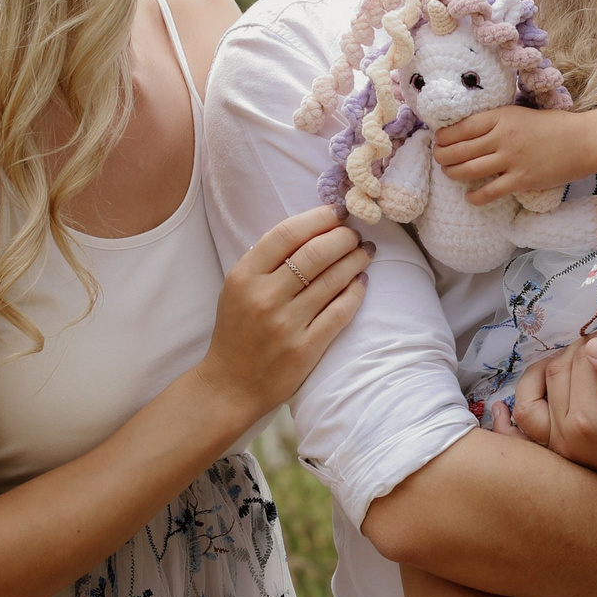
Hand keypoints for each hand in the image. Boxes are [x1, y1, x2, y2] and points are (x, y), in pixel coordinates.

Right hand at [197, 207, 369, 416]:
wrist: (231, 384)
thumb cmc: (238, 329)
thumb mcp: (238, 287)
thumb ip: (267, 259)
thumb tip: (313, 228)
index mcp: (244, 276)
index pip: (286, 233)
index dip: (318, 217)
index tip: (337, 212)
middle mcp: (264, 297)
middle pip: (315, 253)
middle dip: (343, 237)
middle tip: (355, 234)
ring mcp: (286, 324)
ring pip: (332, 280)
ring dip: (355, 259)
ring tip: (365, 251)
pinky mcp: (305, 349)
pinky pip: (339, 312)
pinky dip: (355, 292)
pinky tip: (362, 281)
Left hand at [432, 105, 596, 203]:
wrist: (583, 141)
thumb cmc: (553, 125)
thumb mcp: (520, 113)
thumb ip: (496, 121)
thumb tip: (467, 130)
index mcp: (501, 116)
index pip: (461, 127)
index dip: (444, 136)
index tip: (438, 140)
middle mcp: (502, 137)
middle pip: (459, 150)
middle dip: (442, 156)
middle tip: (439, 158)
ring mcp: (512, 160)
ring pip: (468, 170)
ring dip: (453, 173)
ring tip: (449, 173)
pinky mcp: (521, 180)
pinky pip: (489, 192)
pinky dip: (474, 197)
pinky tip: (469, 197)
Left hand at [503, 336, 596, 493]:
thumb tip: (594, 344)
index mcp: (588, 421)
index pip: (582, 360)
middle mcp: (564, 438)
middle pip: (556, 373)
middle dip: (579, 351)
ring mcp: (559, 451)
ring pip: (529, 400)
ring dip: (543, 373)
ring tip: (569, 359)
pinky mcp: (561, 458)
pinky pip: (524, 435)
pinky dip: (512, 419)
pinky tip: (499, 409)